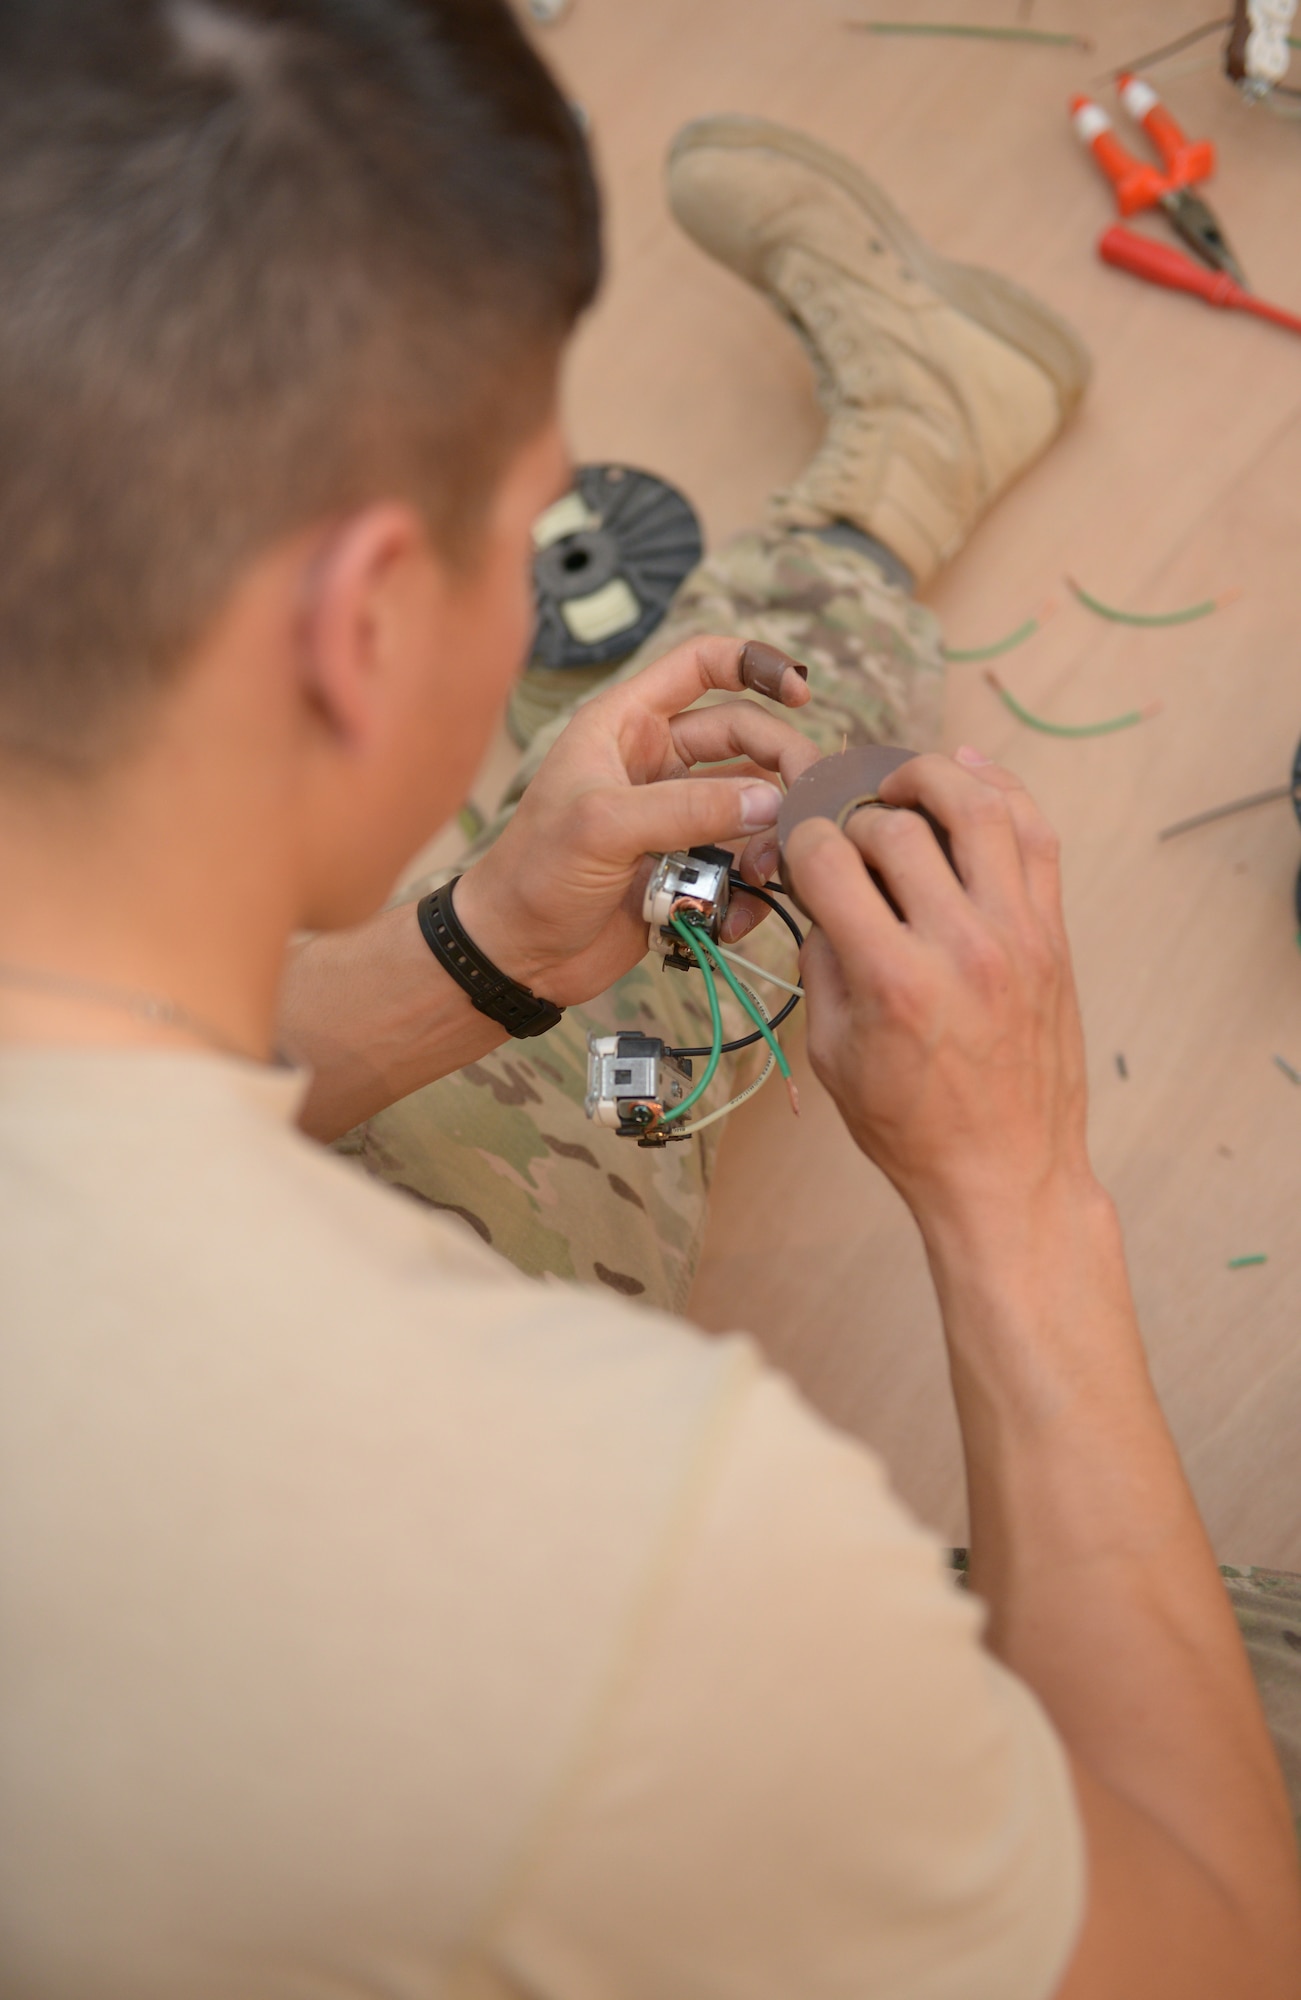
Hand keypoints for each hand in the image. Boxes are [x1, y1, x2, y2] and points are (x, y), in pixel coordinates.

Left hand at [455, 636, 819, 1006]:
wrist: (516, 956)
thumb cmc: (534, 875)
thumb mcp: (603, 827)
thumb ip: (688, 809)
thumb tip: (769, 802)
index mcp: (626, 725)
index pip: (700, 665)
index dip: (754, 665)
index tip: (801, 693)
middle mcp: (656, 762)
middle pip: (746, 736)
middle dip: (782, 765)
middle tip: (805, 807)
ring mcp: (675, 816)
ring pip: (752, 803)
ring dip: (772, 833)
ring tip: (770, 870)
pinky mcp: (688, 867)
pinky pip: (741, 862)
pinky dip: (754, 884)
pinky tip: (743, 908)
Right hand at [785, 749, 1093, 1240]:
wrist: (1007, 1171)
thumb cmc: (912, 1128)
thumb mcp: (831, 1054)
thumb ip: (822, 965)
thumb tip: (825, 899)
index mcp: (892, 980)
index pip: (830, 860)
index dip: (801, 841)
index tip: (800, 849)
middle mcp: (959, 946)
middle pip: (895, 827)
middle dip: (855, 817)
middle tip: (846, 835)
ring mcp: (1016, 935)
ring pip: (979, 807)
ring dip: (931, 777)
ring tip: (903, 784)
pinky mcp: (1051, 935)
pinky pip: (1036, 836)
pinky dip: (1003, 791)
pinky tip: (970, 774)